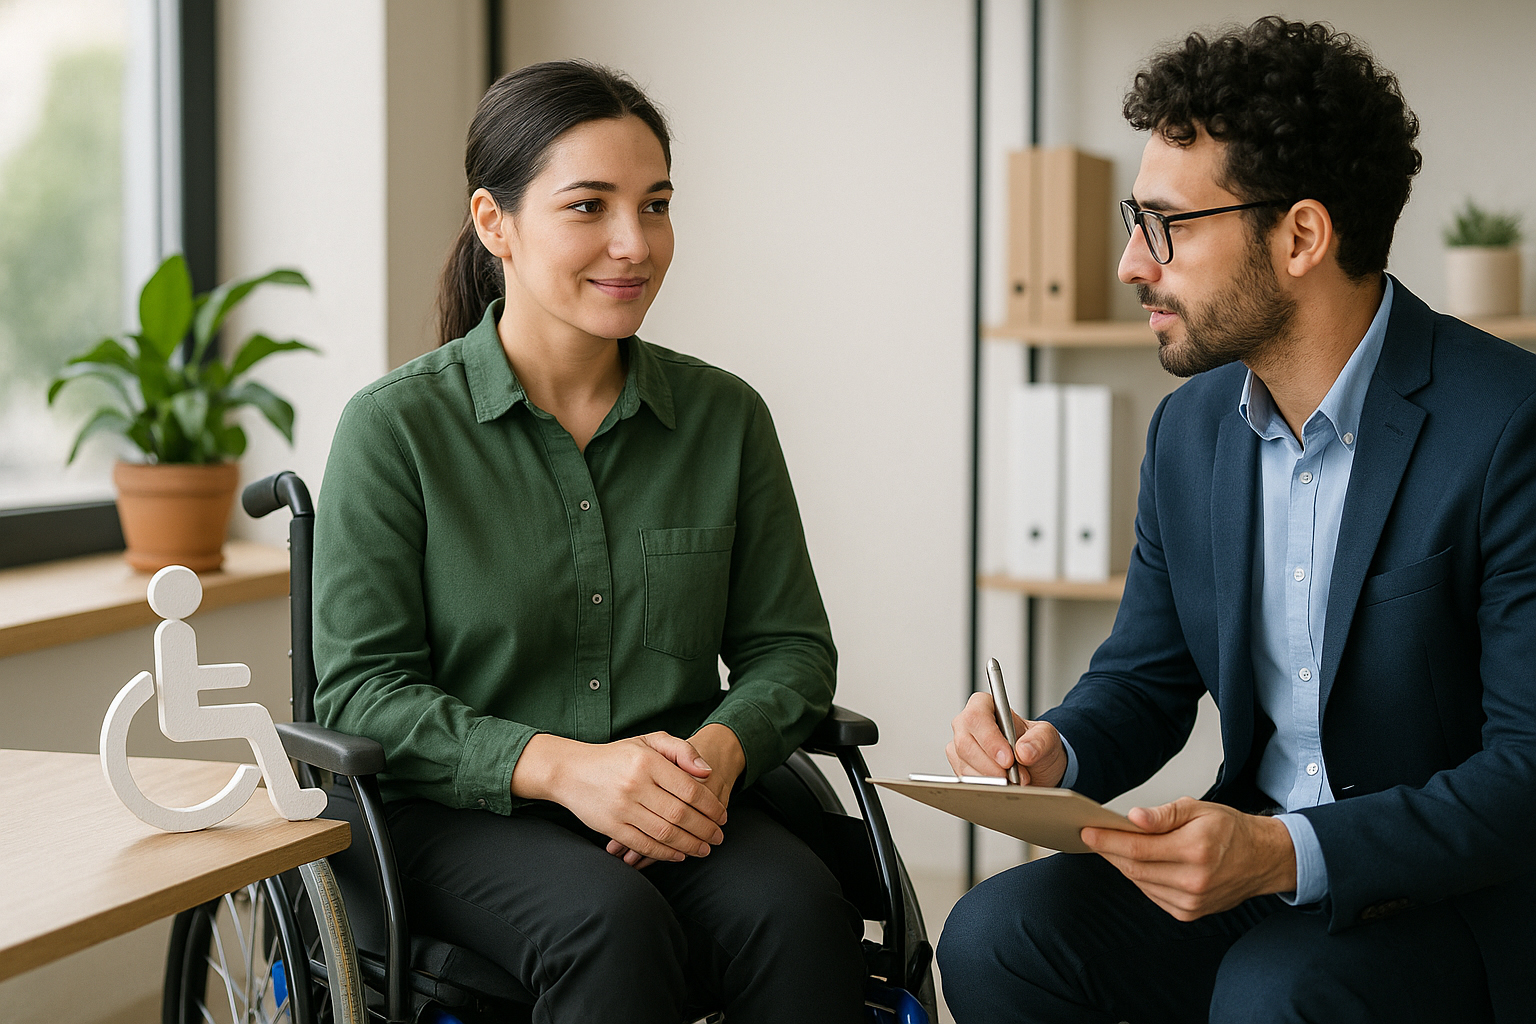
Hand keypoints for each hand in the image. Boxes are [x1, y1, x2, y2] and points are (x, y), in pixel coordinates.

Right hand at [606, 723, 745, 867]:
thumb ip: (681, 750)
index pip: (690, 789)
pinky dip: (665, 853)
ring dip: (690, 845)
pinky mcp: (611, 827)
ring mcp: (622, 808)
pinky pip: (644, 845)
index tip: (723, 816)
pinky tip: (679, 854)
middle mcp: (635, 784)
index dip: (711, 806)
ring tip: (704, 849)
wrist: (570, 771)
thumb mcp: (648, 741)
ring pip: (665, 833)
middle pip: (681, 814)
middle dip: (706, 829)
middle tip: (719, 837)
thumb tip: (707, 772)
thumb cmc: (616, 756)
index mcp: (647, 761)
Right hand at [945, 692, 1068, 787]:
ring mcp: (960, 746)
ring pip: (964, 765)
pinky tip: (1002, 786)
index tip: (1008, 759)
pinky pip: (966, 780)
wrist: (1035, 767)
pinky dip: (986, 787)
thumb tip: (1024, 751)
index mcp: (985, 706)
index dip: (990, 740)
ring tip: (1014, 781)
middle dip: (991, 765)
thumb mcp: (1047, 737)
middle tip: (1013, 777)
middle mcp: (968, 725)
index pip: (977, 717)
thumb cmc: (1035, 745)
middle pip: (965, 744)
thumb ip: (1039, 741)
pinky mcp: (959, 767)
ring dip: (991, 778)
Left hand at [1081, 797, 1297, 920]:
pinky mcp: (1189, 913)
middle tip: (1093, 837)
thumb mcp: (1199, 809)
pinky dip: (1140, 878)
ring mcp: (1192, 902)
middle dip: (1109, 852)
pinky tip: (1137, 863)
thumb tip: (1133, 819)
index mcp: (1195, 851)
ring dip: (1123, 865)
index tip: (1087, 832)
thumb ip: (1164, 814)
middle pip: (1135, 868)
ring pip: (1140, 882)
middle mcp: (1194, 881)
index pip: (1138, 849)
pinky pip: (1152, 894)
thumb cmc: (1231, 830)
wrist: (1263, 859)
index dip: (1108, 841)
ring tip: (1111, 847)